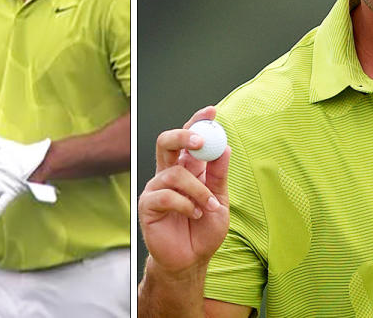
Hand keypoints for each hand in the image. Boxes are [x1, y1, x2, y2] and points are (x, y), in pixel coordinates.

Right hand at [138, 106, 230, 275]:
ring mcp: (155, 189)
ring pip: (174, 173)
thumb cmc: (203, 231)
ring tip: (208, 207)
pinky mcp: (148, 205)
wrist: (191, 261)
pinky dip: (185, 204)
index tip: (211, 111)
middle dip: (183, 136)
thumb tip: (224, 147)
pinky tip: (193, 215)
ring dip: (198, 189)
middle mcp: (168, 175)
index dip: (196, 122)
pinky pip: (166, 196)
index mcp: (186, 169)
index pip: (187, 139)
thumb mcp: (220, 201)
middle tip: (200, 141)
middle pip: (166, 142)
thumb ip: (219, 175)